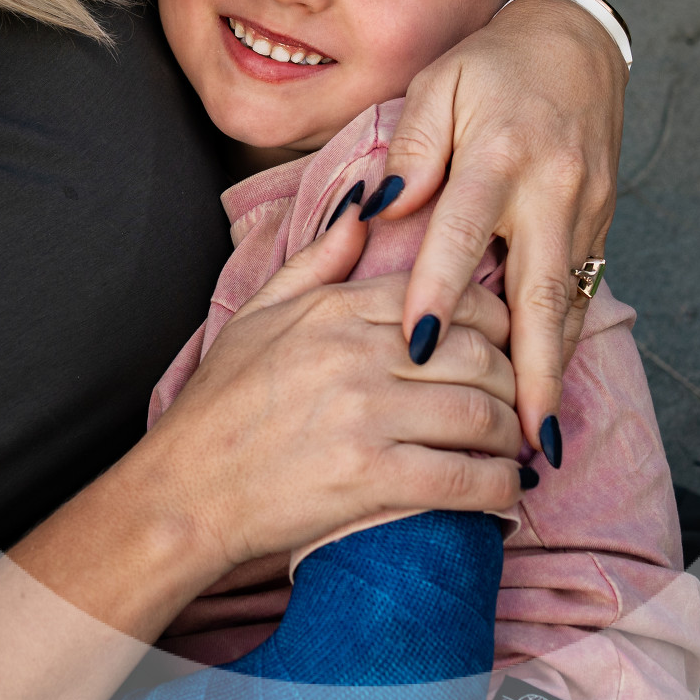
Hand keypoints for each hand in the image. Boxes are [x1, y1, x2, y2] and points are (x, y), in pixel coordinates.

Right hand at [137, 205, 524, 573]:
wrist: (184, 491)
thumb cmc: (218, 407)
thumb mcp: (257, 314)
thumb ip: (316, 260)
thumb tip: (363, 207)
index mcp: (334, 309)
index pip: (445, 294)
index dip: (492, 319)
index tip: (502, 343)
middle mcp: (355, 353)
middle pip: (476, 352)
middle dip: (509, 380)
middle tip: (515, 400)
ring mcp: (365, 415)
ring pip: (479, 413)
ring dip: (508, 436)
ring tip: (511, 448)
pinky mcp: (369, 477)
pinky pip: (462, 478)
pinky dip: (497, 487)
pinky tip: (505, 493)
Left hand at [377, 0, 624, 456]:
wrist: (577, 44)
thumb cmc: (494, 66)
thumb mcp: (440, 85)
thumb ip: (414, 149)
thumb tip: (384, 208)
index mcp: (503, 156)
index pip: (462, 235)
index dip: (438, 294)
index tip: (416, 351)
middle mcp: (553, 192)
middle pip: (541, 295)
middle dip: (534, 376)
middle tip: (525, 443)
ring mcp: (587, 213)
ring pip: (569, 305)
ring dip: (555, 374)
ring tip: (540, 443)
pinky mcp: (603, 224)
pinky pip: (581, 292)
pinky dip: (564, 343)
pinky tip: (549, 389)